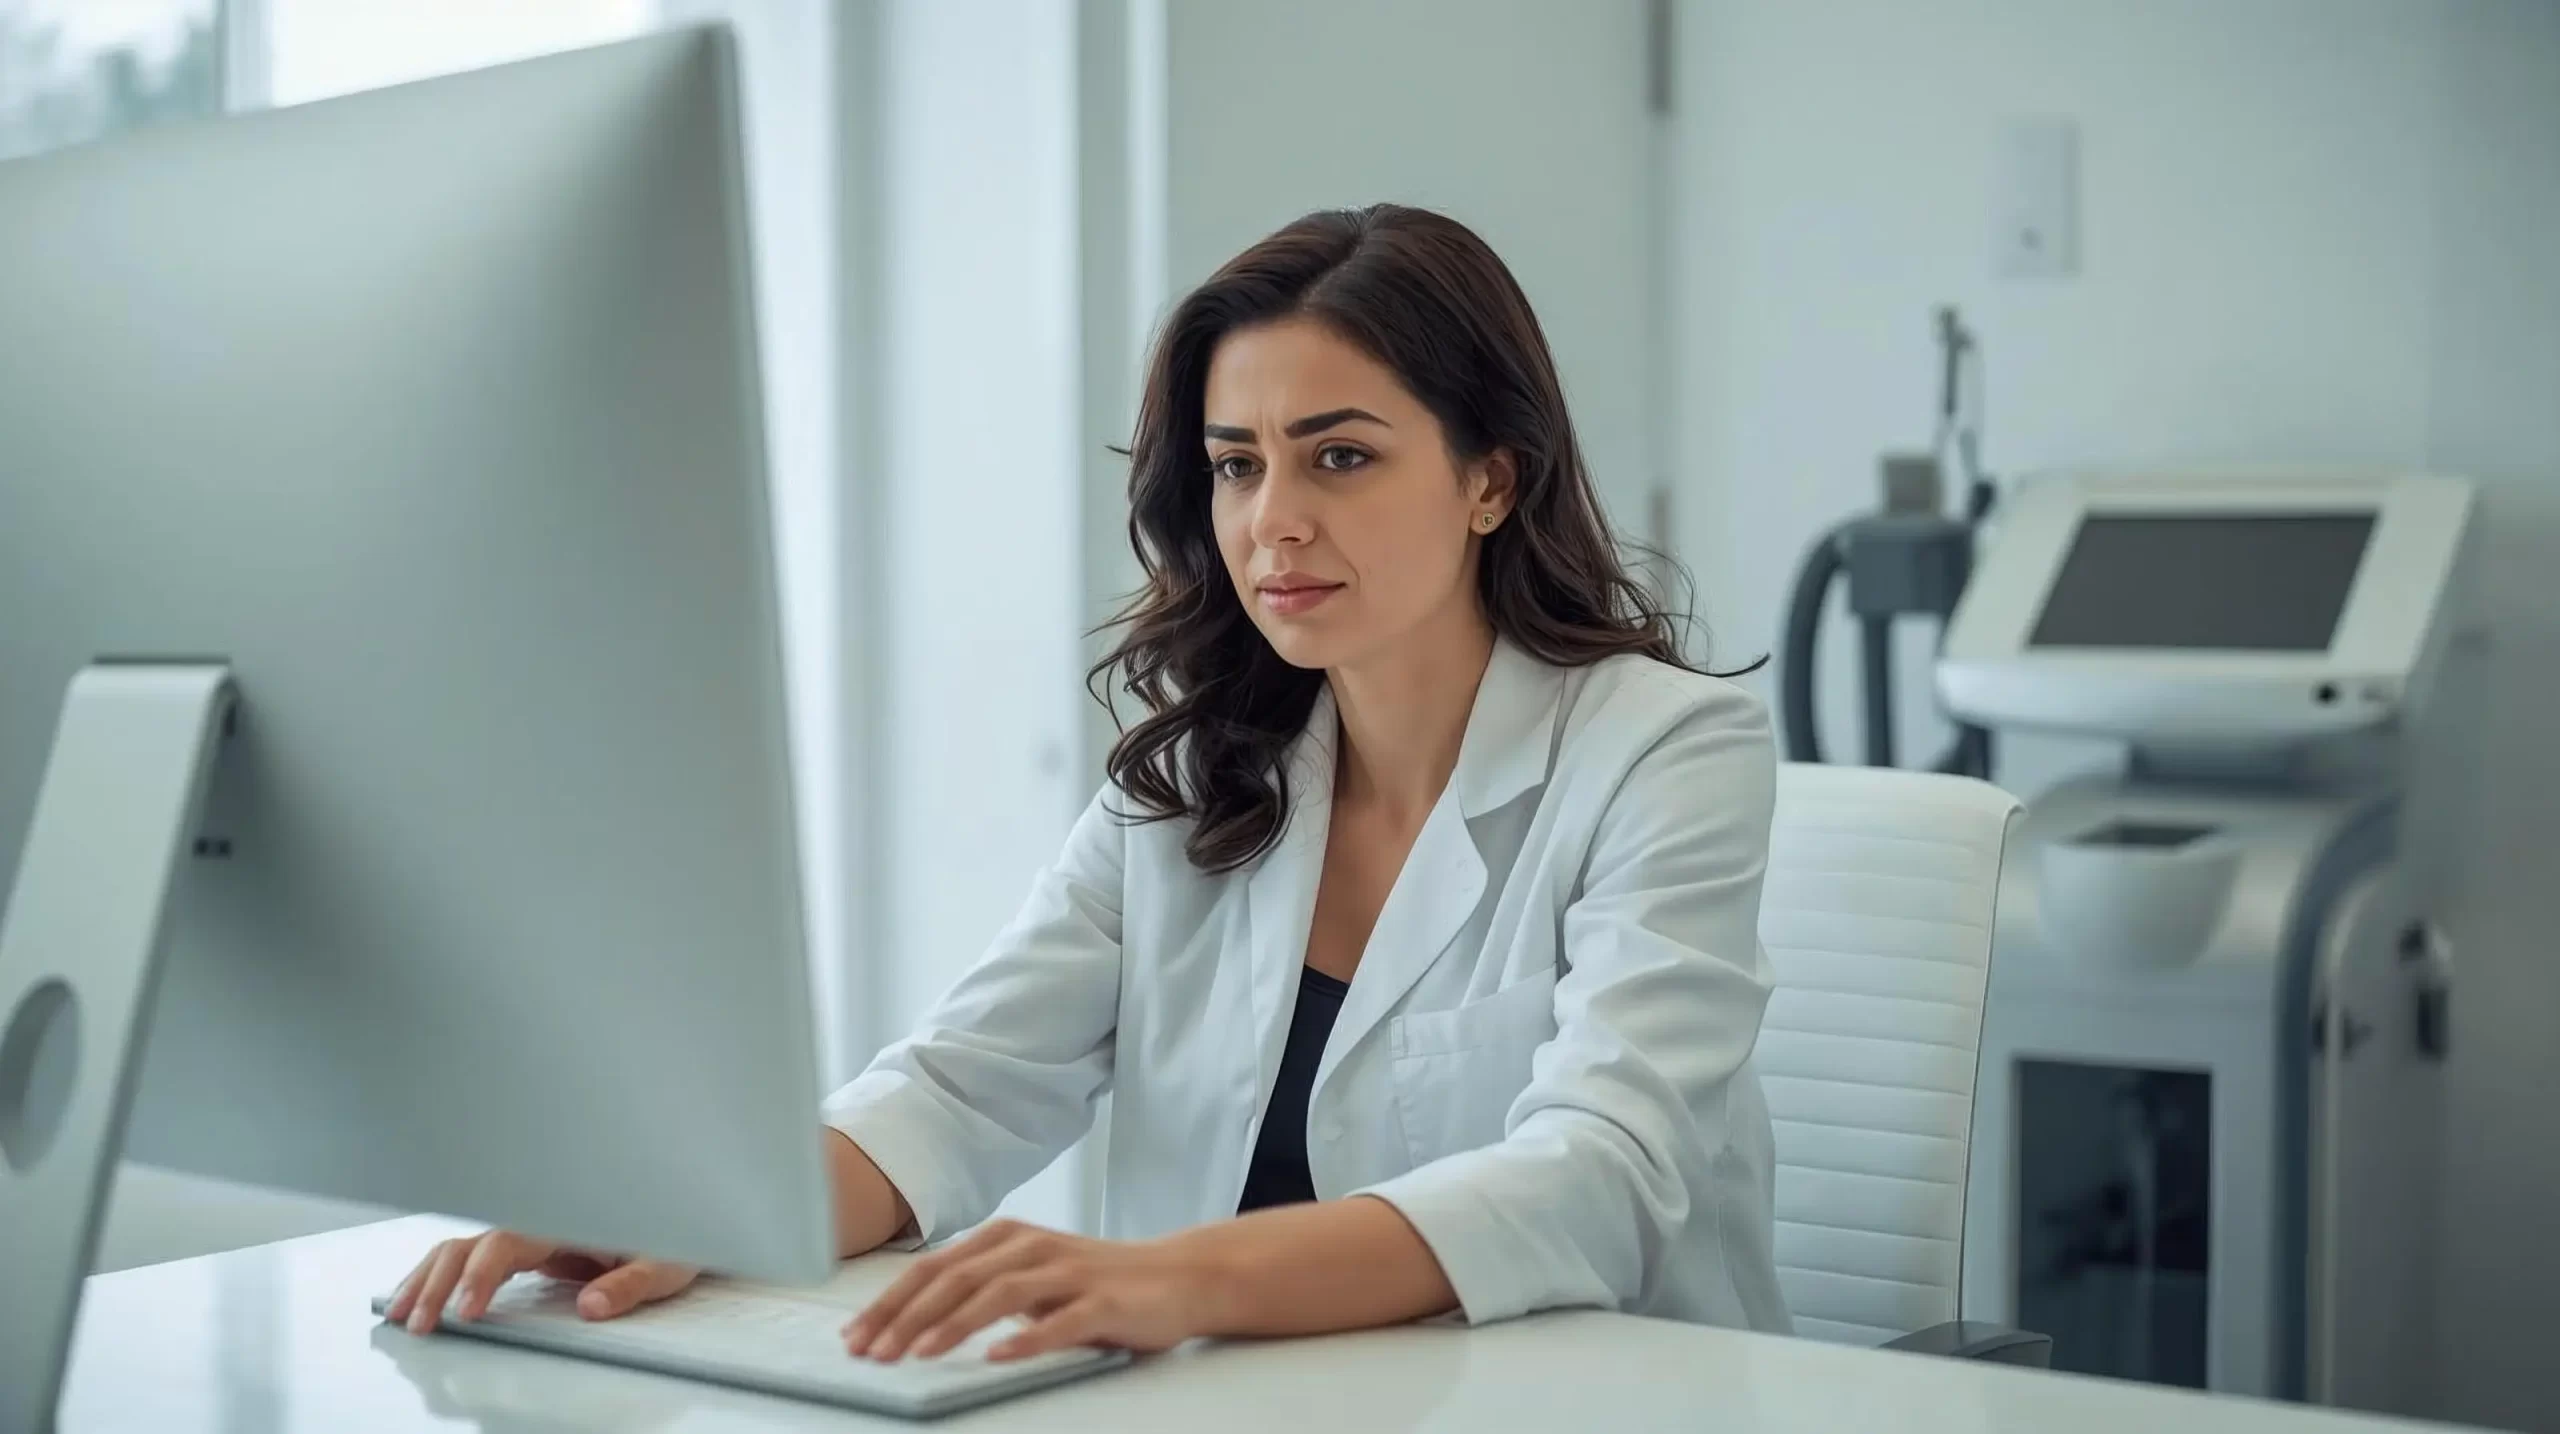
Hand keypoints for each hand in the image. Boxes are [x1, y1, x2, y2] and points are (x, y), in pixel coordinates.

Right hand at [383, 1229, 699, 1333]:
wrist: (680, 1219)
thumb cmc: (673, 1237)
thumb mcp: (664, 1262)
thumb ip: (630, 1283)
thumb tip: (592, 1305)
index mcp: (566, 1220)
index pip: (507, 1243)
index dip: (482, 1276)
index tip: (467, 1312)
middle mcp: (540, 1224)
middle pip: (471, 1243)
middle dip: (438, 1281)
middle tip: (418, 1321)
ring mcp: (530, 1237)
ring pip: (463, 1248)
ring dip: (429, 1279)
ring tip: (401, 1314)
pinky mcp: (527, 1252)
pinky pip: (474, 1259)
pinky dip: (441, 1277)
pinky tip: (418, 1298)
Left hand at [841, 1219, 1226, 1363]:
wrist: (1177, 1276)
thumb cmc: (1094, 1283)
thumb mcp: (1028, 1278)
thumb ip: (978, 1291)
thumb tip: (908, 1325)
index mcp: (1005, 1238)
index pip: (932, 1269)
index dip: (889, 1303)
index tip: (854, 1337)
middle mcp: (1030, 1246)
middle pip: (956, 1278)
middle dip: (908, 1317)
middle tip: (874, 1353)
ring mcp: (1067, 1271)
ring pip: (999, 1293)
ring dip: (955, 1325)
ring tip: (920, 1354)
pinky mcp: (1102, 1300)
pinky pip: (1060, 1320)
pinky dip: (1026, 1338)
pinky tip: (999, 1357)